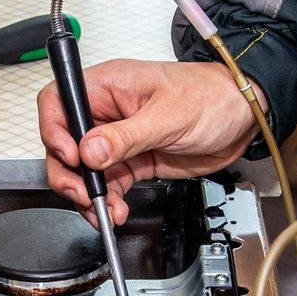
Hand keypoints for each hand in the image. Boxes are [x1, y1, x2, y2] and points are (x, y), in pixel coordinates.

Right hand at [39, 59, 259, 224]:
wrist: (242, 118)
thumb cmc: (212, 97)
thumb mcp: (168, 116)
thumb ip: (126, 136)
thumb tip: (90, 150)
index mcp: (108, 85)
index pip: (60, 102)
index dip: (55, 130)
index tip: (72, 156)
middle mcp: (107, 111)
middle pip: (65, 142)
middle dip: (68, 173)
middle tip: (84, 194)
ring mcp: (118, 138)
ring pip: (84, 170)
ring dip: (89, 194)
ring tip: (105, 210)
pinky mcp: (132, 160)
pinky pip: (108, 184)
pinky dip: (107, 201)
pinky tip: (116, 210)